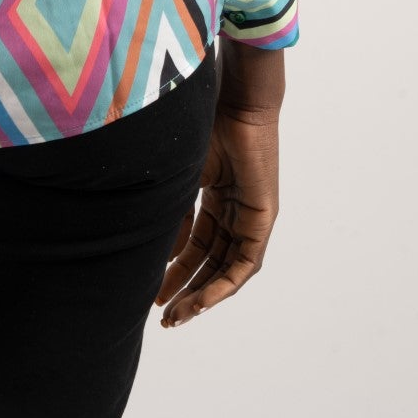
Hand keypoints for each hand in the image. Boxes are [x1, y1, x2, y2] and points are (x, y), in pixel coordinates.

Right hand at [155, 40, 282, 326]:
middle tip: (164, 316)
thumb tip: (164, 253)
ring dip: (203, 294)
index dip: (175, 271)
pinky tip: (203, 300)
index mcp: (215, 196)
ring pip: (227, 268)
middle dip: (186, 290)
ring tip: (178, 315)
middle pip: (210, 261)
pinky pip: (245, 263)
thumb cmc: (207, 124)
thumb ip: (175, 214)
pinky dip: (225, 283)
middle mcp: (234, 210)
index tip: (154, 294)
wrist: (237, 101)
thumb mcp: (183, 177)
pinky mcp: (263, 219)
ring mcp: (251, 216)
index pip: (196, 245)